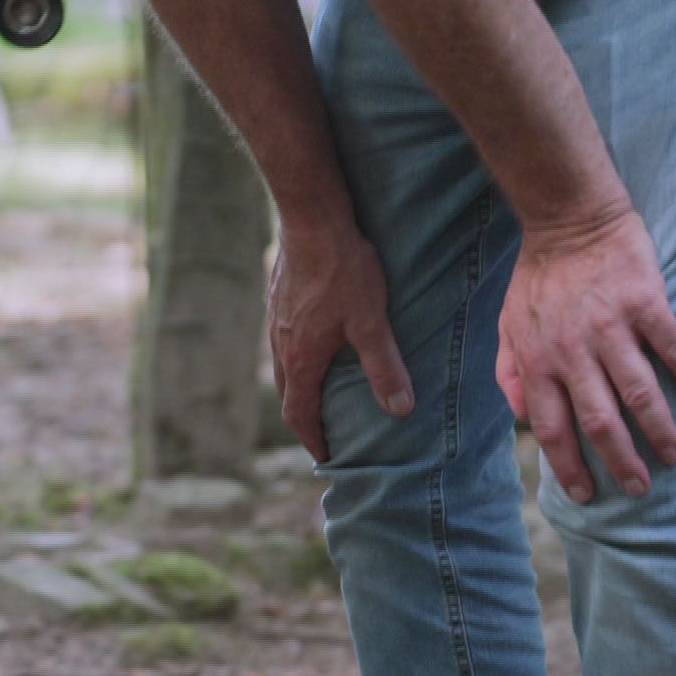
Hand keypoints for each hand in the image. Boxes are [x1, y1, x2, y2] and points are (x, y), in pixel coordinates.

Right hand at [269, 227, 414, 460]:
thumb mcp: (371, 321)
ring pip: (285, 365)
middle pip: (289, 392)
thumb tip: (400, 410)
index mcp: (301, 358)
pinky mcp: (278, 299)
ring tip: (323, 391)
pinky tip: (316, 343)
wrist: (312, 220)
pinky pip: (284, 340)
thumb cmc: (342, 270)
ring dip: (301, 385)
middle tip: (325, 429)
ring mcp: (276, 320)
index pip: (299, 413)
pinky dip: (298, 357)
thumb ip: (384, 366)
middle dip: (305, 415)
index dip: (312, 438)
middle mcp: (282, 344)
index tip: (325, 455)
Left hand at [496, 209, 675, 501]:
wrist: (568, 220)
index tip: (588, 495)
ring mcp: (609, 326)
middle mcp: (571, 350)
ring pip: (638, 393)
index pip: (552, 427)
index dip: (570, 466)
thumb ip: (509, 372)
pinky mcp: (645, 302)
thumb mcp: (507, 327)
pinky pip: (672, 347)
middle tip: (641, 489)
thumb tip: (520, 415)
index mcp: (537, 360)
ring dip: (660, 431)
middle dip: (620, 462)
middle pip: (599, 421)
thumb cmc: (538, 280)